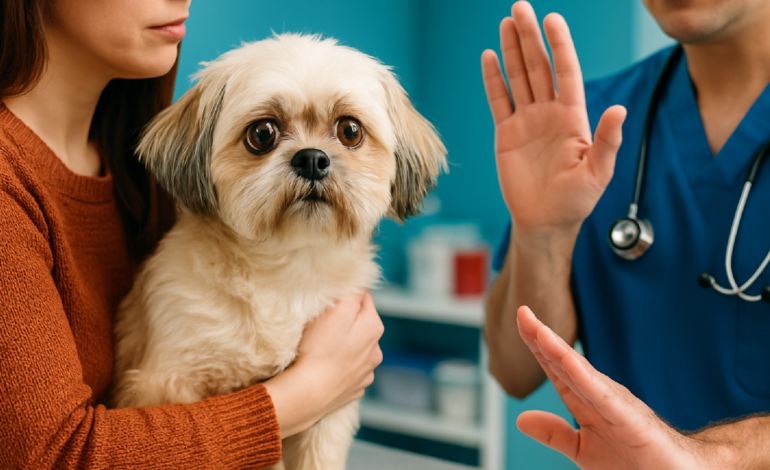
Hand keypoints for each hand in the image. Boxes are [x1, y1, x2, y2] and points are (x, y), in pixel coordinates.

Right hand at [264, 291, 382, 437]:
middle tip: (322, 326)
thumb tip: (359, 285)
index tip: (329, 303)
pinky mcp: (355, 389)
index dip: (345, 297)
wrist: (309, 393)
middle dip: (346, 322)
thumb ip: (352, 293)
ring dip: (345, 345)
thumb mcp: (335, 309)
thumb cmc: (319, 348)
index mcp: (374, 327)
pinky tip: (326, 368)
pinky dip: (341, 367)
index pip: (363, 299)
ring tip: (323, 349)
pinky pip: (349, 371)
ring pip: (357, 349)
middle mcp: (376, 350)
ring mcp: (367, 372)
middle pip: (361, 325)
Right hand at [481, 1, 625, 238]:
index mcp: (573, 117)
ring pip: (518, 77)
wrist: (544, 221)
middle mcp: (549, 112)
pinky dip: (493, 80)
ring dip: (512, 50)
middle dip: (530, 37)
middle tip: (520, 8)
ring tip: (506, 23)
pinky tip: (489, 58)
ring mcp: (527, 121)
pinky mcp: (506, 133)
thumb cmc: (576, 200)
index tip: (552, 19)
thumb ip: (607, 141)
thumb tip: (619, 110)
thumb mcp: (598, 173)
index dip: (560, 45)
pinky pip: (498, 101)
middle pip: (539, 66)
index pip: (566, 72)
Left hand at [515, 305, 729, 469]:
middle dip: (543, 337)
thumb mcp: (583, 450)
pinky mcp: (632, 421)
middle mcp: (601, 396)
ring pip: (582, 374)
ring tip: (539, 330)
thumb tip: (521, 418)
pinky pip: (604, 397)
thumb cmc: (636, 461)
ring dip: (559, 351)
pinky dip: (585, 378)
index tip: (521, 319)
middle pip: (565, 363)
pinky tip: (567, 361)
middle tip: (523, 311)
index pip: (556, 368)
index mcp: (587, 402)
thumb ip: (554, 433)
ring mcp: (617, 406)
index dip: (537, 344)